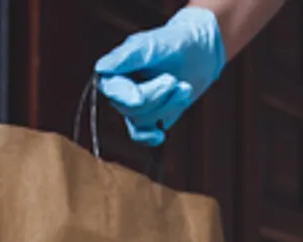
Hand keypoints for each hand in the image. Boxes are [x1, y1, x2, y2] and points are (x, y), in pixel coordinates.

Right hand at [94, 7, 224, 146]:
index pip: (112, 88)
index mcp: (116, 68)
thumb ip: (128, 56)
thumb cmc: (175, 42)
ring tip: (184, 87)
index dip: (124, 95)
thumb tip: (101, 68)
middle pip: (131, 107)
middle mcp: (122, 89)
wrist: (201, 51)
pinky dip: (151, 137)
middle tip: (175, 80)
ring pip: (142, 121)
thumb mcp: (152, 45)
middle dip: (157, 97)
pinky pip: (143, 135)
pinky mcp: (151, 118)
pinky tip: (160, 135)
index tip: (139, 98)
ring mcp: (135, 105)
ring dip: (167, 106)